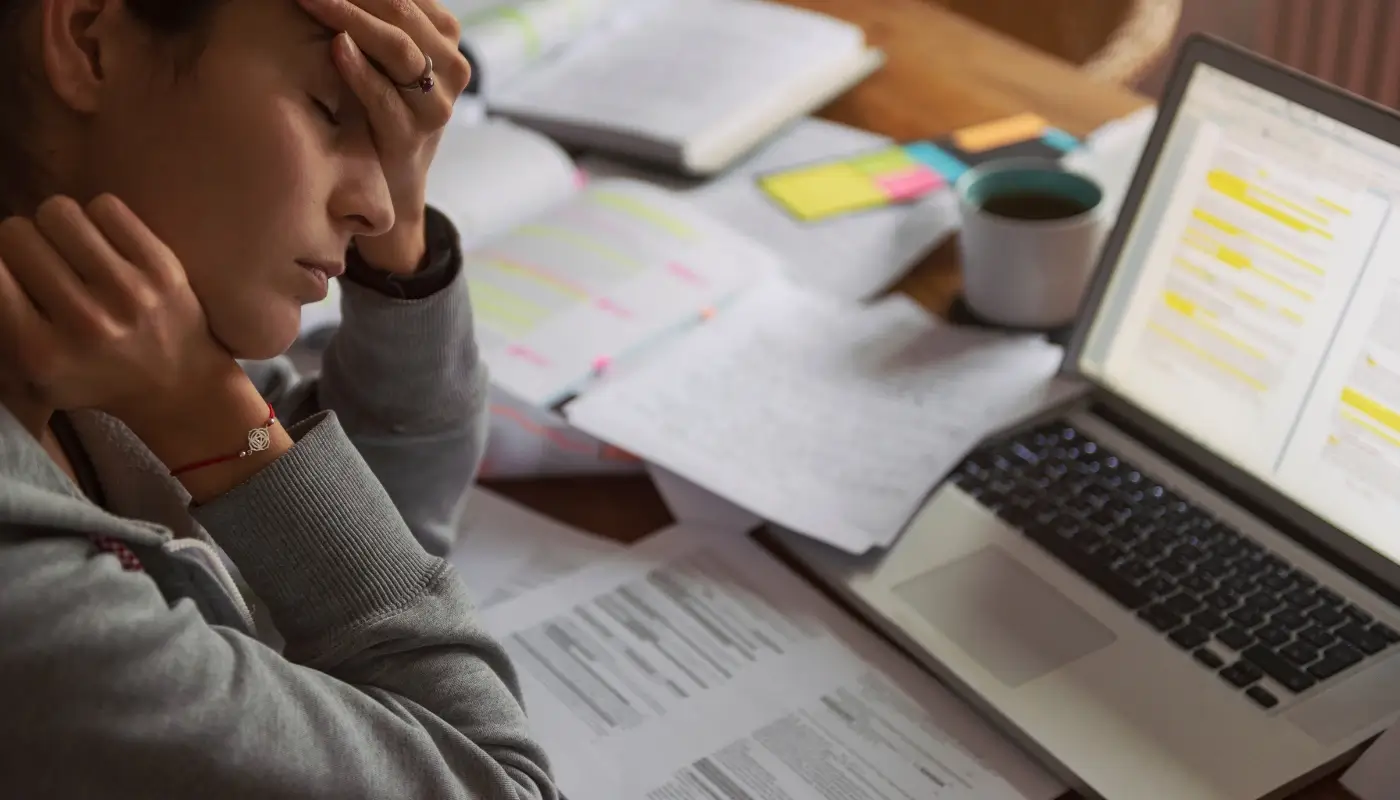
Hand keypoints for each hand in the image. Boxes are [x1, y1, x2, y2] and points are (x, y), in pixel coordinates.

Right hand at [0, 195, 235, 427]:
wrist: (179, 384)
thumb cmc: (93, 375)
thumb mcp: (30, 374)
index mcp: (41, 352)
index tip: (8, 269)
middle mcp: (85, 321)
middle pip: (16, 233)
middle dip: (20, 242)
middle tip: (39, 260)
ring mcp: (128, 292)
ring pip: (58, 211)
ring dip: (57, 225)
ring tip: (70, 248)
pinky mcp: (163, 267)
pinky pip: (105, 206)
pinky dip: (98, 218)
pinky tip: (104, 243)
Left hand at [298, 0, 472, 273]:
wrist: (391, 180)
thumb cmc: (379, 105)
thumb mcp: (385, 55)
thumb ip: (377, 20)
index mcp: (445, 37)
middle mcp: (451, 67)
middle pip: (402, 12)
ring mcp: (436, 104)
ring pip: (398, 49)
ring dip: (351, 19)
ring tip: (314, 0)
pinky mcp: (413, 136)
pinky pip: (385, 96)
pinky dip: (360, 70)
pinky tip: (336, 47)